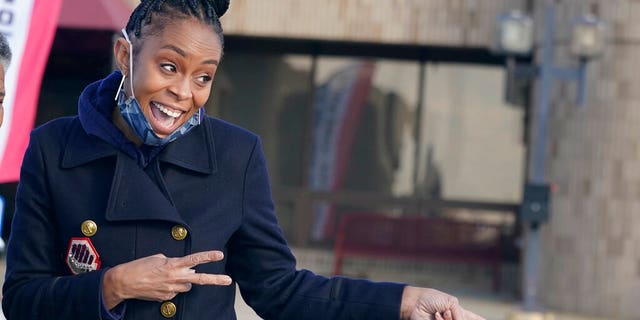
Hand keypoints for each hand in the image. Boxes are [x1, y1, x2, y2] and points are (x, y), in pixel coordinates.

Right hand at [102, 250, 231, 308]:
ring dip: (183, 281)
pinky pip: (176, 292)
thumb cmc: (140, 267)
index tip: (219, 255)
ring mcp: (172, 290)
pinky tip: (161, 284)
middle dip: (215, 280)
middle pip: (199, 279)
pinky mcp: (167, 298)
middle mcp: (175, 278)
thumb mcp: (158, 257)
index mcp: (173, 265)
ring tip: (169, 277)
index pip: (194, 259)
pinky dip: (172, 287)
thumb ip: (173, 262)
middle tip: (228, 280)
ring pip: (187, 286)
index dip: (208, 257)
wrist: (125, 282)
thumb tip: (183, 268)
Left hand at [401, 286, 484, 319]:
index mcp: (458, 311)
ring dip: (449, 319)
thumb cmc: (431, 299)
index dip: (480, 319)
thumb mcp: (450, 303)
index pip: (474, 318)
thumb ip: (461, 315)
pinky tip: (436, 316)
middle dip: (459, 319)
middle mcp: (453, 319)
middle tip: (447, 313)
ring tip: (440, 313)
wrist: (414, 304)